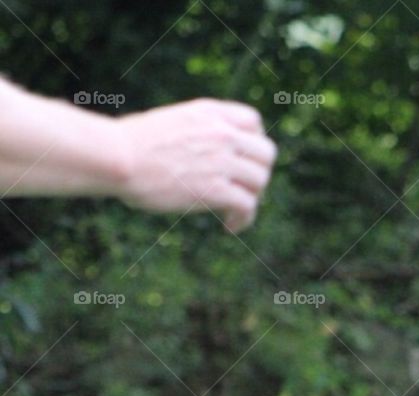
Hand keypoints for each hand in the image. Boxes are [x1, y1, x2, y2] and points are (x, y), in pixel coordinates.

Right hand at [113, 98, 276, 232]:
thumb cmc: (130, 144)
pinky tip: (228, 226)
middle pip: (266, 153)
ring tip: (233, 212)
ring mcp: (221, 161)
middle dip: (258, 174)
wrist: (118, 157)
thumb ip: (193, 132)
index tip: (241, 160)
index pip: (253, 121)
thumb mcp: (169, 123)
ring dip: (252, 200)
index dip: (254, 142)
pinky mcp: (215, 190)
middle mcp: (221, 133)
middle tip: (242, 190)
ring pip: (260, 182)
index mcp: (209, 113)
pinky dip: (243, 220)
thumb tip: (193, 150)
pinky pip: (247, 206)